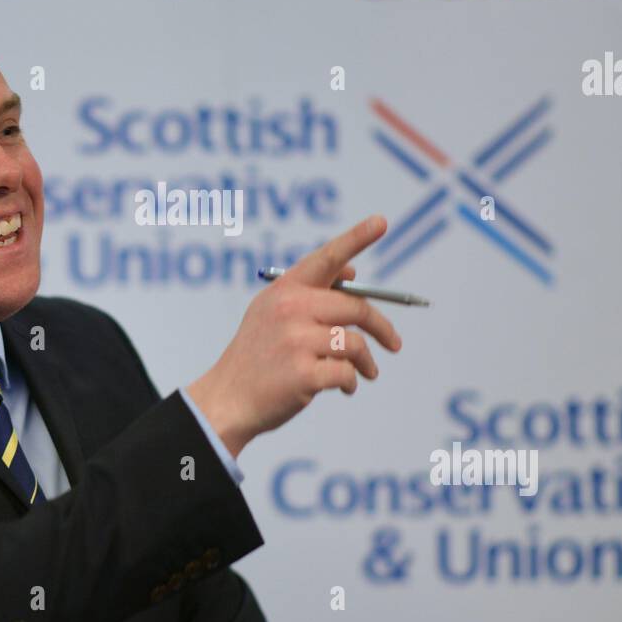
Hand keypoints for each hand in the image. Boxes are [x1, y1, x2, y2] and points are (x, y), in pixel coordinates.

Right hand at [187, 215, 402, 457]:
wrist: (228, 399)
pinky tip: (344, 388)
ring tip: (366, 373)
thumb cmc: (256, 354)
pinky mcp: (304, 374)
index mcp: (285, 290)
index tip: (381, 221)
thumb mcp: (270, 312)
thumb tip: (354, 271)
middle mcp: (290, 309)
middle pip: (356, 307)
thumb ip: (309, 291)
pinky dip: (352, 382)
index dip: (356, 238)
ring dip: (366, 362)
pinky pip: (347, 372)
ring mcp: (296, 341)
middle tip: (394, 343)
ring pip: (355, 343)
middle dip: (381, 327)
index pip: (327, 258)